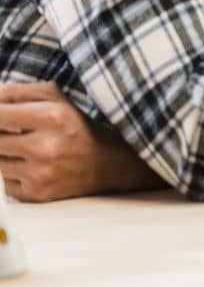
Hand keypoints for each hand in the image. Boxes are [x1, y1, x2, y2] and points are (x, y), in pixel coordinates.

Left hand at [0, 82, 156, 200]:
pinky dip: (11, 173)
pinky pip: (3, 182)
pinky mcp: (36, 194)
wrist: (110, 166)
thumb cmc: (79, 127)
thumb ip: (19, 92)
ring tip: (24, 148)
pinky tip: (29, 166)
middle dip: (0, 134)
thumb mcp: (57, 99)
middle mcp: (45, 147)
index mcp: (52, 117)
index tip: (1, 116)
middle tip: (14, 133)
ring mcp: (40, 173)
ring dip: (3, 154)